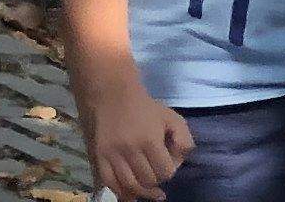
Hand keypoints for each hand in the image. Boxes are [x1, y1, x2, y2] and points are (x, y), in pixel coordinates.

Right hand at [85, 78, 192, 200]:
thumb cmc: (144, 107)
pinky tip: (129, 193)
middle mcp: (129, 150)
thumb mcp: (172, 118)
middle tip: (155, 169)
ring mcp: (112, 153)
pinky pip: (109, 182)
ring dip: (141, 190)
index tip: (167, 161)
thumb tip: (178, 161)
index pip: (165, 173)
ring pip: (130, 185)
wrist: (111, 92)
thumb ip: (185, 141)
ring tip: (148, 188)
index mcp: (149, 140)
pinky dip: (120, 191)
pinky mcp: (99, 154)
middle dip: (156, 179)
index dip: (169, 170)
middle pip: (148, 181)